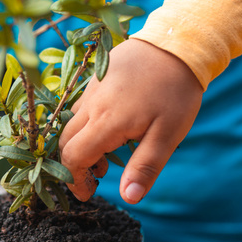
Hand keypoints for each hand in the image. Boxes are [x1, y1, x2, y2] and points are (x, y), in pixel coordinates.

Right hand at [59, 38, 202, 203]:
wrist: (176, 43)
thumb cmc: (176, 92)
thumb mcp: (168, 135)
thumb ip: (145, 167)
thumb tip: (129, 198)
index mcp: (107, 122)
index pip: (73, 158)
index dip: (75, 180)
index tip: (88, 194)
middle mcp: (91, 105)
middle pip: (65, 143)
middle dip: (74, 166)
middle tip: (97, 177)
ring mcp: (91, 90)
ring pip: (70, 125)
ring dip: (80, 146)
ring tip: (107, 156)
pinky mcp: (95, 79)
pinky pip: (79, 108)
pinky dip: (84, 127)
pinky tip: (108, 129)